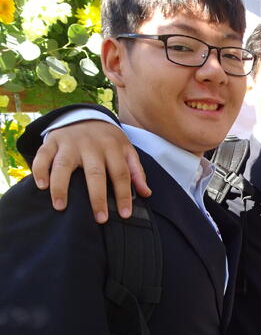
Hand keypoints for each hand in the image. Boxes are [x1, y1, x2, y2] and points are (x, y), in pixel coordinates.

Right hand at [32, 122, 150, 222]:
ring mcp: (70, 143)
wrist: (85, 115)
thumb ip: (135, 172)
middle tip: (100, 219)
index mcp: (112, 148)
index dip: (124, 195)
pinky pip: (42, 156)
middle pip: (95, 173)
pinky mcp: (52, 141)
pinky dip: (39, 170)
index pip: (121, 174)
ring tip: (60, 206)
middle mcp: (91, 145)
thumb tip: (147, 194)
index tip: (125, 215)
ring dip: (61, 186)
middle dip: (98, 197)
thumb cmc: (108, 140)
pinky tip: (42, 187)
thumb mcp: (126, 150)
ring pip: (64, 165)